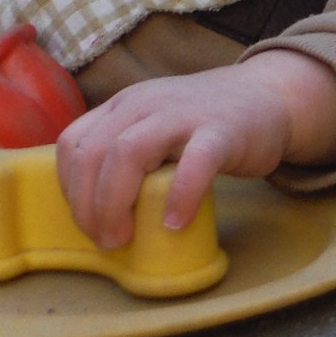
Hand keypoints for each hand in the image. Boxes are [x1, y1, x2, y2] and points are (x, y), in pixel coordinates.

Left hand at [54, 51, 335, 247]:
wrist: (266, 96)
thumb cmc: (202, 124)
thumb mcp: (153, 125)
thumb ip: (124, 153)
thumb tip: (93, 210)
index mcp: (124, 105)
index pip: (73, 143)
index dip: (69, 189)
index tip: (86, 221)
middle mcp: (145, 103)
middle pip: (93, 152)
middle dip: (88, 205)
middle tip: (106, 240)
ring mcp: (183, 114)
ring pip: (129, 152)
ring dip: (115, 203)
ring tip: (126, 237)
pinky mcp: (222, 131)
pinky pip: (194, 162)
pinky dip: (180, 195)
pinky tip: (176, 222)